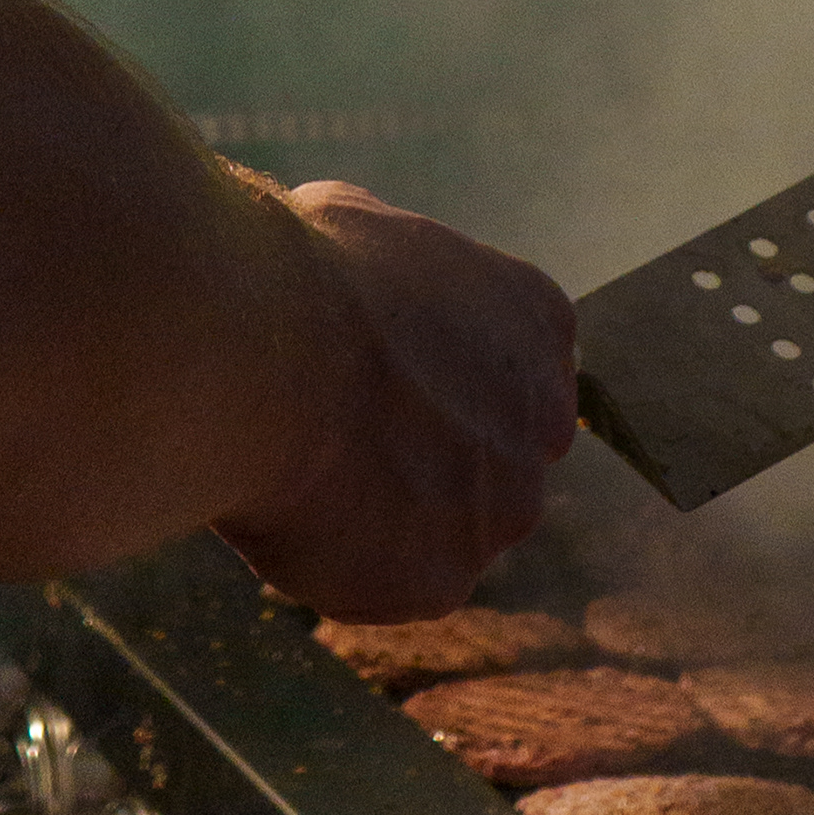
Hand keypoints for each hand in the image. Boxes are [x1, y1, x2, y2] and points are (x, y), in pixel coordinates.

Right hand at [213, 183, 577, 619]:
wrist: (269, 355)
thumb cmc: (302, 274)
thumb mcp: (358, 229)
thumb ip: (390, 278)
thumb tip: (355, 281)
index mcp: (537, 320)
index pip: (508, 371)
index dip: (436, 381)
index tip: (378, 382)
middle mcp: (544, 422)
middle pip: (487, 462)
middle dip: (423, 460)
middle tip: (336, 438)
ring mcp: (503, 508)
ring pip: (441, 531)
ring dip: (384, 517)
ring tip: (300, 470)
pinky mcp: (445, 581)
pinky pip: (388, 585)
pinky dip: (339, 565)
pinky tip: (293, 513)